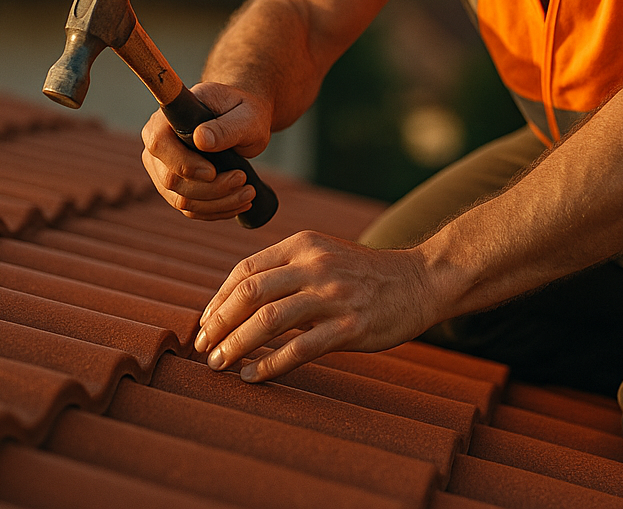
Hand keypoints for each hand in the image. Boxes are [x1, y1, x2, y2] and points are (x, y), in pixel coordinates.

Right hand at [141, 80, 271, 219]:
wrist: (245, 120)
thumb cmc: (244, 111)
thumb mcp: (244, 116)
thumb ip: (226, 127)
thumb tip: (201, 139)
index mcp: (167, 119)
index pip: (159, 144)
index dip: (183, 163)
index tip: (213, 172)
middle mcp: (159, 146)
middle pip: (171, 180)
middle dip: (211, 187)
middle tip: (243, 179)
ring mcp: (164, 170)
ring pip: (182, 200)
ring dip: (218, 202)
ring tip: (248, 192)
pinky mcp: (177, 189)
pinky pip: (192, 209)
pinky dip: (218, 209)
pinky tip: (240, 202)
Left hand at [194, 230, 438, 380]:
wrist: (420, 280)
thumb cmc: (364, 274)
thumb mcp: (323, 254)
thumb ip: (286, 269)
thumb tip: (237, 299)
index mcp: (303, 245)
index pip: (245, 270)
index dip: (217, 300)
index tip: (204, 324)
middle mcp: (315, 266)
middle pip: (250, 294)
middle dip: (218, 325)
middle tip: (203, 349)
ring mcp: (333, 296)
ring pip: (268, 321)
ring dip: (235, 346)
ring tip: (219, 365)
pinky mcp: (350, 326)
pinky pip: (299, 349)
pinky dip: (269, 365)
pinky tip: (252, 376)